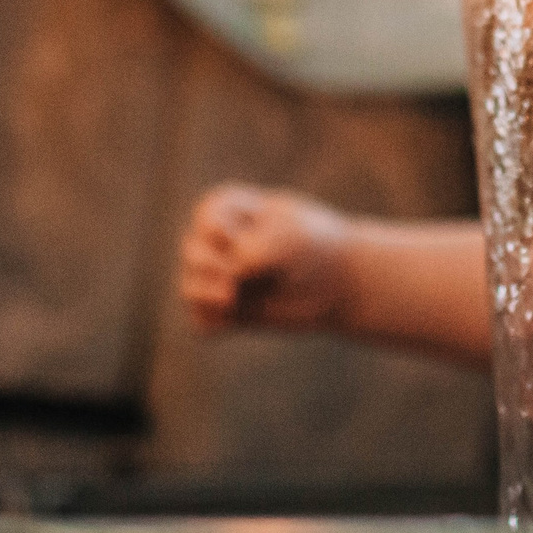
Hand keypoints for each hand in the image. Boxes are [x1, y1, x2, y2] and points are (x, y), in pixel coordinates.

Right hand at [178, 183, 354, 331]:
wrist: (342, 283)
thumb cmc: (317, 248)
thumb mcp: (288, 239)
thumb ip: (249, 253)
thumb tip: (224, 289)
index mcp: (233, 209)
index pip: (207, 217)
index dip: (223, 231)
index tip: (254, 234)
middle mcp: (221, 243)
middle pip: (192, 252)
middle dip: (210, 265)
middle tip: (237, 278)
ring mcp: (223, 277)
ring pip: (190, 288)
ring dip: (203, 295)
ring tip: (230, 299)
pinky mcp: (230, 310)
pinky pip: (202, 323)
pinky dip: (211, 323)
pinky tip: (230, 323)